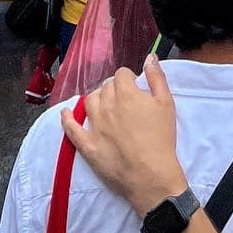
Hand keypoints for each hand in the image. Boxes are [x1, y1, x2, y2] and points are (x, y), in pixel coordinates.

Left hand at [61, 55, 185, 214]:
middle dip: (114, 89)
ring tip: (105, 106)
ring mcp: (94, 125)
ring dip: (96, 99)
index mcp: (127, 93)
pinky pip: (71, 128)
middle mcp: (107, 105)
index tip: (135, 89)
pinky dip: (66, 118)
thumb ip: (157, 78)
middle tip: (124, 101)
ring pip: (89, 101)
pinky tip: (65, 113)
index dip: (129, 80)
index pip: (121, 74)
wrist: (150, 174)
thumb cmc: (161, 138)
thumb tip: (149, 57)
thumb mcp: (166, 103)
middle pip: (105, 87)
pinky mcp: (87, 144)